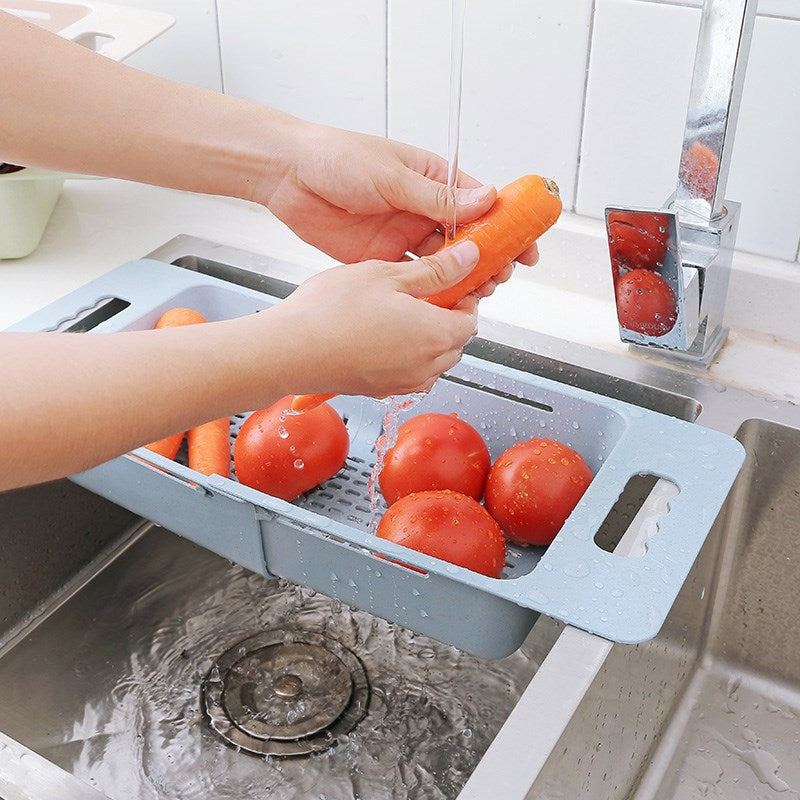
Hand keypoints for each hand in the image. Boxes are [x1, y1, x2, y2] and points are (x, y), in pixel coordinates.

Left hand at [265, 124, 537, 287]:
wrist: (287, 175)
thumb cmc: (336, 158)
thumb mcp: (392, 175)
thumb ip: (437, 197)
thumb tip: (485, 199)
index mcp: (431, 180)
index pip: (479, 205)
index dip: (505, 226)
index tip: (525, 245)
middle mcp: (421, 209)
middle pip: (466, 240)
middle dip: (487, 259)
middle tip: (499, 277)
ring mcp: (402, 235)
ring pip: (443, 263)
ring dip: (462, 278)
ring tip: (477, 293)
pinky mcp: (381, 258)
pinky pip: (413, 278)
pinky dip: (429, 290)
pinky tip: (442, 301)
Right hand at [266, 240, 480, 397]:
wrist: (289, 352)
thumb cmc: (331, 312)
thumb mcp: (388, 274)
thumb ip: (434, 270)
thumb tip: (469, 260)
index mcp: (437, 334)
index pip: (471, 317)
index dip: (462, 296)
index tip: (447, 280)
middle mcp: (427, 366)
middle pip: (456, 341)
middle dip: (446, 316)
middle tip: (422, 291)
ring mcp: (404, 382)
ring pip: (434, 360)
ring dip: (427, 337)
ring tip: (397, 311)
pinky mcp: (381, 390)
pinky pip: (409, 372)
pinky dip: (406, 354)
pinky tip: (379, 333)